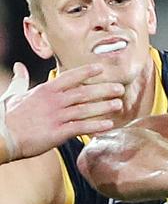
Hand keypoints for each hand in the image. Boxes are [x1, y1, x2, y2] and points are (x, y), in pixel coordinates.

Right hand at [2, 63, 123, 159]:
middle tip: (120, 88)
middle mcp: (53, 101)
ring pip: (85, 109)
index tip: (101, 68)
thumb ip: (20, 80)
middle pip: (84, 93)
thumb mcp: (14, 94)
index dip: (86, 72)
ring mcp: (56, 117)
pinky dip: (96, 126)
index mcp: (45, 90)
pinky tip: (109, 125)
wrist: (1, 136)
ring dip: (104, 106)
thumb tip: (19, 67)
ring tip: (118, 104)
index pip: (70, 77)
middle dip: (103, 89)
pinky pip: (81, 127)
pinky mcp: (57, 133)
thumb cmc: (7, 116)